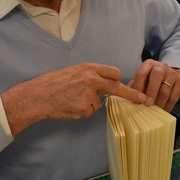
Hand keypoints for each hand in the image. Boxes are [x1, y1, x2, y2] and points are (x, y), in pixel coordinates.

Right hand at [1, 63, 146, 135]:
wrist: (37, 95)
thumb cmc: (53, 84)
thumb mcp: (73, 72)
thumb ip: (90, 76)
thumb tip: (106, 85)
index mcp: (88, 68)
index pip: (113, 72)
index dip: (119, 80)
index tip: (132, 86)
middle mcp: (91, 79)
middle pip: (117, 87)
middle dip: (131, 94)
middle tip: (142, 99)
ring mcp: (89, 94)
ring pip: (99, 103)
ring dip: (89, 105)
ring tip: (71, 100)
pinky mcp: (84, 108)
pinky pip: (89, 112)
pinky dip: (81, 112)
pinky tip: (69, 107)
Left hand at [128, 59, 179, 111]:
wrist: (172, 75)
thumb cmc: (153, 80)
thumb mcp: (144, 79)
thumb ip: (135, 86)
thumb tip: (127, 97)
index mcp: (149, 64)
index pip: (142, 73)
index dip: (138, 87)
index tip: (136, 99)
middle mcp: (161, 66)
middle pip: (157, 76)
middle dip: (151, 92)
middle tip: (148, 105)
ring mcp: (172, 73)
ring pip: (166, 89)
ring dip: (159, 102)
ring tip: (154, 112)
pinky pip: (174, 96)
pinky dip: (168, 106)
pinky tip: (163, 112)